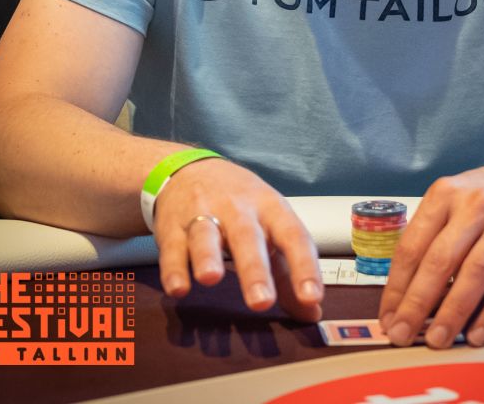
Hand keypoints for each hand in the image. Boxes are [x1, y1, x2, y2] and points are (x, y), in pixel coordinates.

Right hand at [152, 159, 322, 321]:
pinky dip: (173, 268)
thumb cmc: (240, 206)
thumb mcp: (269, 228)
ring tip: (211, 279)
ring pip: (206, 235)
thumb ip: (288, 272)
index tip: (311, 297)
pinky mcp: (173, 227)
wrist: (189, 170)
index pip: (293, 235)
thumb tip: (311, 313)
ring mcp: (202, 214)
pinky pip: (173, 248)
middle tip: (261, 301)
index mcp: (270, 209)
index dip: (304, 266)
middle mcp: (238, 209)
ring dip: (208, 256)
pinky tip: (178, 288)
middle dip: (254, 269)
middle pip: (247, 237)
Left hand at [378, 148, 483, 347]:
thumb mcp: (460, 199)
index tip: (387, 317)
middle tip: (402, 335)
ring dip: (453, 311)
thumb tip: (405, 291)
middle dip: (417, 303)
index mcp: (447, 193)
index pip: (413, 243)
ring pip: (476, 272)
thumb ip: (436, 235)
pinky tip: (477, 336)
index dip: (396, 285)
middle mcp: (476, 203)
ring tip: (437, 341)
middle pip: (440, 259)